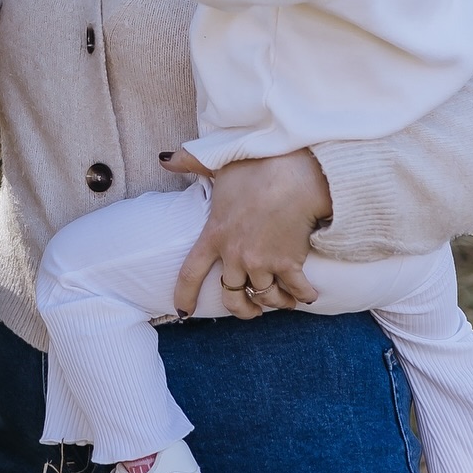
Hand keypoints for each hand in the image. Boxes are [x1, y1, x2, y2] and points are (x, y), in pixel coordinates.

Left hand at [170, 148, 331, 319]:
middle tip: (250, 310)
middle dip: (241, 310)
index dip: (184, 295)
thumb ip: (190, 163)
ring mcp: (261, 262)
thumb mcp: (217, 163)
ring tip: (282, 299)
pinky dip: (303, 296)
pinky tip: (307, 293)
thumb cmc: (255, 167)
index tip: (182, 312)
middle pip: (230, 298)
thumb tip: (165, 159)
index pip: (190, 273)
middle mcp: (235, 255)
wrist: (293, 173)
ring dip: (274, 302)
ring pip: (264, 298)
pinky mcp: (289, 264)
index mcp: (214, 234)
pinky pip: (296, 292)